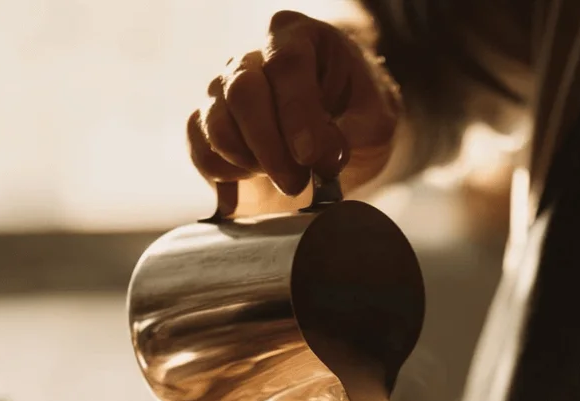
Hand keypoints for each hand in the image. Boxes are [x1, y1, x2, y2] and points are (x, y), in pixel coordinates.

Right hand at [187, 11, 400, 213]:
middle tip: (297, 183)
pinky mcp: (210, 132)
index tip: (310, 155)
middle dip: (270, 146)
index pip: (286, 65)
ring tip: (287, 180)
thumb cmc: (358, 117)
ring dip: (250, 163)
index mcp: (297, 38)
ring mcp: (225, 94)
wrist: (341, 136)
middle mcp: (253, 59)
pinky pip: (203, 152)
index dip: (297, 112)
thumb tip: (321, 156)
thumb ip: (355, 131)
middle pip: (242, 92)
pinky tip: (258, 183)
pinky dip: (228, 176)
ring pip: (216, 124)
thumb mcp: (376, 120)